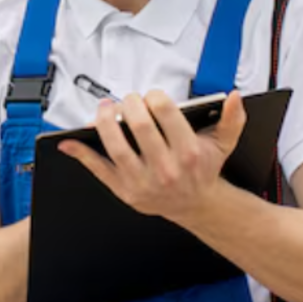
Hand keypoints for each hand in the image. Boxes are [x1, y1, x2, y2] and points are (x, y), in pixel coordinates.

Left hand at [58, 90, 246, 224]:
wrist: (196, 205)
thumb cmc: (202, 169)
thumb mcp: (223, 144)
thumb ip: (233, 119)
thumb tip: (234, 97)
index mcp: (188, 152)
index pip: (164, 112)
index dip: (153, 96)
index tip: (150, 95)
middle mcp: (165, 168)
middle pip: (138, 124)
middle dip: (129, 103)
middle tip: (128, 100)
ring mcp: (142, 180)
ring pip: (115, 145)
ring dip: (104, 121)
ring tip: (104, 108)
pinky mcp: (124, 190)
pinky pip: (98, 169)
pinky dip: (80, 153)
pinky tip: (68, 142)